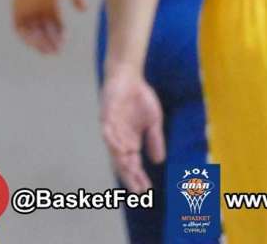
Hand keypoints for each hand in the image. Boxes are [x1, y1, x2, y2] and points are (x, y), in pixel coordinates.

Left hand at [12, 0, 87, 53]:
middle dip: (51, 41)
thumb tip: (84, 10)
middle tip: (57, 51)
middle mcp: (37, 8)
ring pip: (32, 32)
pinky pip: (20, 29)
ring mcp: (26, 10)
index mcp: (48, 3)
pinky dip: (28, 38)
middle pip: (44, 30)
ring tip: (48, 51)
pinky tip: (37, 44)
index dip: (60, 34)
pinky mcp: (17, 11)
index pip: (55, 23)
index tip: (64, 41)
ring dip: (40, 43)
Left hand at [99, 69, 163, 192]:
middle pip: (122, 161)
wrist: (129, 76)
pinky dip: (114, 140)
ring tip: (131, 173)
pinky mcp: (107, 114)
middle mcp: (119, 137)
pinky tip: (122, 149)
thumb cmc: (140, 98)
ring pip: (114, 149)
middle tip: (137, 190)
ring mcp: (112, 126)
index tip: (147, 191)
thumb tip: (159, 161)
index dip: (138, 177)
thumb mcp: (153, 122)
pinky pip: (108, 129)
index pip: (133, 164)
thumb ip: (154, 140)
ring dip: (122, 161)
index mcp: (130, 140)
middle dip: (129, 176)